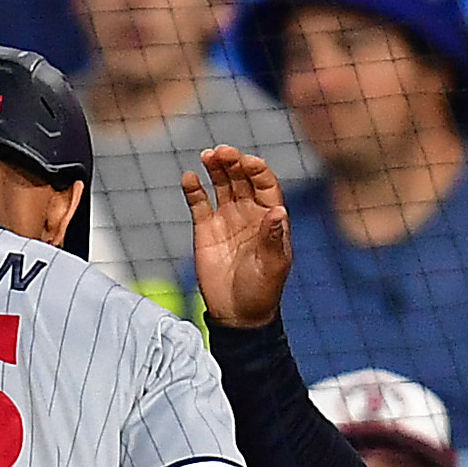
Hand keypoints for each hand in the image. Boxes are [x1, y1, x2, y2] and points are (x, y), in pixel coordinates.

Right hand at [180, 144, 294, 329]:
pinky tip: (190, 178)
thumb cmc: (262, 291)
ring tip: (207, 155)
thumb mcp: (272, 267)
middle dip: (233, 162)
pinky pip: (199, 203)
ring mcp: (226, 219)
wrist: (237, 315)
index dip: (257, 170)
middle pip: (242, 178)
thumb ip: (272, 238)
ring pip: (221, 184)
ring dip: (216, 168)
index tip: (247, 162)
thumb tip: (277, 210)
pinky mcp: (205, 229)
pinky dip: (194, 189)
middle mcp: (249, 212)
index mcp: (270, 218)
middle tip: (222, 152)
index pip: (265, 184)